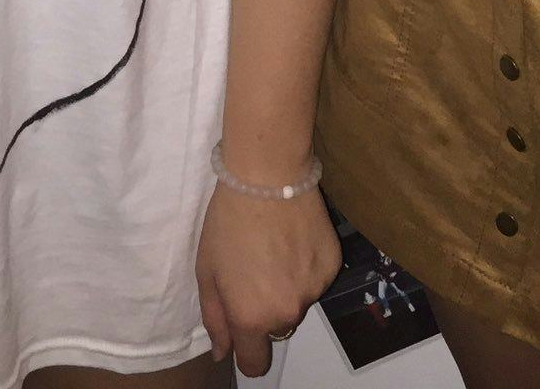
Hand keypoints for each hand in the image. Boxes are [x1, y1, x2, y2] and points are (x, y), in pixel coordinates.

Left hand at [195, 180, 339, 376]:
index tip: (243, 328)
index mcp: (251, 317)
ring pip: (298, 302)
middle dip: (266, 311)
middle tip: (256, 271)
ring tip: (275, 248)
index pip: (255, 364)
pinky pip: (316, 280)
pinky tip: (294, 237)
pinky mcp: (332, 266)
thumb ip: (215, 318)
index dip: (247, 350)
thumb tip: (222, 352)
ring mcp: (313, 290)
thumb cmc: (228, 220)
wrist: (269, 174)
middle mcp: (286, 311)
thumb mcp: (207, 271)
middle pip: (277, 329)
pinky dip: (306, 267)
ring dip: (288, 288)